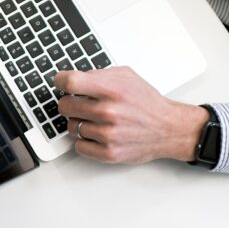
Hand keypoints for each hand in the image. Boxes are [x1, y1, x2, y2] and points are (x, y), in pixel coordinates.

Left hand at [54, 67, 208, 163]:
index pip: (70, 82)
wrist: (168, 128)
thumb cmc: (146, 102)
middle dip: (70, 103)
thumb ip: (98, 74)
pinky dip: (84, 141)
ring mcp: (108, 134)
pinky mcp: (108, 153)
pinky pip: (79, 146)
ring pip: (71, 127)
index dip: (60, 81)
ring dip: (79, 123)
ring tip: (96, 120)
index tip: (60, 82)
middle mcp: (109, 112)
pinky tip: (96, 134)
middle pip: (65, 106)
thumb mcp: (126, 77)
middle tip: (80, 104)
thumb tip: (72, 78)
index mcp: (112, 90)